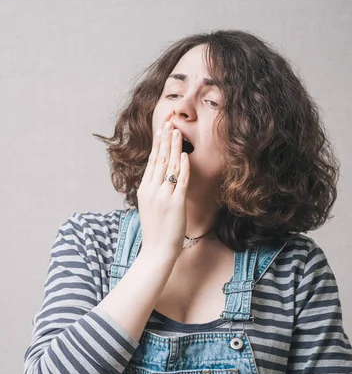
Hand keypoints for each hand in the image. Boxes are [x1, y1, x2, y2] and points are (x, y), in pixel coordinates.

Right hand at [137, 112, 190, 258]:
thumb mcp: (149, 207)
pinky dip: (182, 167)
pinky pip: (180, 181)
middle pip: (159, 159)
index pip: (151, 161)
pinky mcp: (175, 203)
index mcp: (144, 189)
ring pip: (169, 166)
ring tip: (177, 132)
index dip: (157, 144)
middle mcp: (152, 190)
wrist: (157, 251)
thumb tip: (159, 178)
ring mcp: (163, 196)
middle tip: (169, 122)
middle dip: (165, 139)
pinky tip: (184, 155)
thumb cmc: (155, 232)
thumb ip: (153, 191)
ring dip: (174, 148)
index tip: (162, 129)